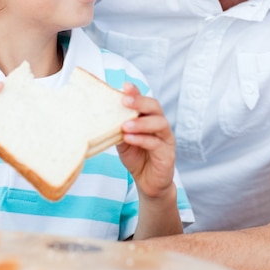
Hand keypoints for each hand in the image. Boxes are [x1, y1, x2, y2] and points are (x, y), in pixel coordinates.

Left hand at [118, 83, 175, 198]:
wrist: (148, 182)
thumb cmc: (136, 157)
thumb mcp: (123, 139)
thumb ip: (118, 126)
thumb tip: (101, 114)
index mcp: (149, 118)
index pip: (144, 100)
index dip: (136, 92)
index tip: (124, 86)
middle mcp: (160, 125)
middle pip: (155, 107)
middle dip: (140, 102)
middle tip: (125, 101)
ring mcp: (166, 139)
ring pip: (159, 123)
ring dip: (141, 122)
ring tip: (125, 125)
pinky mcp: (167, 154)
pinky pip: (156, 143)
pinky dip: (142, 139)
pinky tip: (129, 138)